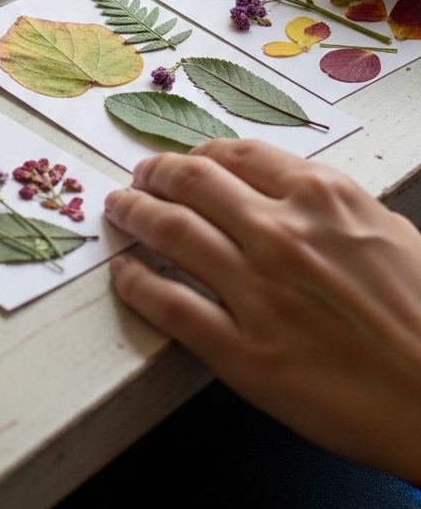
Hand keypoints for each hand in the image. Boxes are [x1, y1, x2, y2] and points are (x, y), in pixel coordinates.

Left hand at [106, 140, 420, 483]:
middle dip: (156, 174)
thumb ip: (333, 209)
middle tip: (139, 177)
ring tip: (119, 210)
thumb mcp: (389, 234)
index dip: (199, 154)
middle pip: (193, 183)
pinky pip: (169, 306)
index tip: (185, 160)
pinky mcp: (242, 353)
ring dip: (134, 214)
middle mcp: (282, 233)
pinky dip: (136, 284)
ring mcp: (257, 292)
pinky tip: (125, 275)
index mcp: (322, 197)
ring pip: (171, 232)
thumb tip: (291, 197)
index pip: (237, 155)